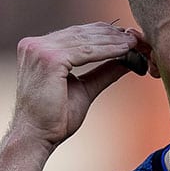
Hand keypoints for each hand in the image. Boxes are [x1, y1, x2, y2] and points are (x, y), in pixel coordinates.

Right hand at [13, 22, 146, 145]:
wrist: (36, 136)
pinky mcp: (49, 59)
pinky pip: (86, 52)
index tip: (126, 37)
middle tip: (135, 36)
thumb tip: (127, 61)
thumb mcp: (83, 89)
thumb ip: (102, 72)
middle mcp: (35, 45)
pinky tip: (125, 50)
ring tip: (134, 42)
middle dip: (110, 35)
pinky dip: (108, 50)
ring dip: (113, 41)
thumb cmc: (55, 118)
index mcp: (37, 48)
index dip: (102, 34)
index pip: (75, 34)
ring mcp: (40, 50)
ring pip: (85, 41)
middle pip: (80, 33)